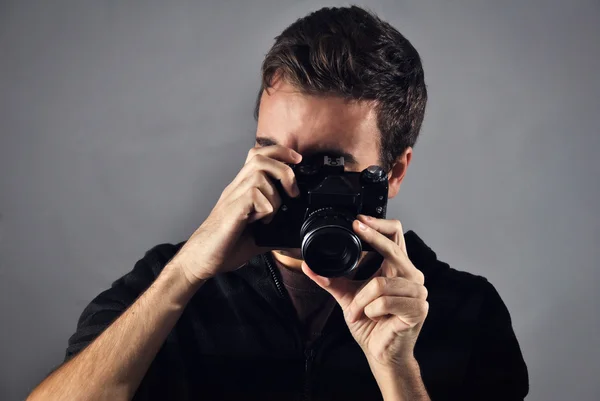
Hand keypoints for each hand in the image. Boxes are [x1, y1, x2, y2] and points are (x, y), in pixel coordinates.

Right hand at [174, 145, 301, 285]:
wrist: (202, 259)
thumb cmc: (225, 246)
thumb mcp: (258, 237)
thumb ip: (275, 231)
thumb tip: (294, 236)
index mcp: (243, 189)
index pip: (259, 156)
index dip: (280, 152)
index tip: (297, 160)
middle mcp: (236, 188)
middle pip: (259, 157)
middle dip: (283, 168)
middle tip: (293, 191)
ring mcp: (233, 197)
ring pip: (258, 174)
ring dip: (274, 193)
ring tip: (272, 213)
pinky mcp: (232, 209)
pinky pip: (253, 194)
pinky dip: (266, 207)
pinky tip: (261, 221)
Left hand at [302, 215, 428, 370]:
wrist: (381, 352)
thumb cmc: (370, 323)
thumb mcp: (347, 296)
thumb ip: (330, 279)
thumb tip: (308, 266)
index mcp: (398, 268)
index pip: (396, 237)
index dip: (379, 225)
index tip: (358, 220)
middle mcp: (412, 276)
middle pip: (394, 248)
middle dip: (372, 237)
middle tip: (356, 227)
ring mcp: (418, 293)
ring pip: (380, 284)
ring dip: (361, 300)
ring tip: (358, 311)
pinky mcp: (418, 310)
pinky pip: (384, 301)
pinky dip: (370, 309)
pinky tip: (373, 316)